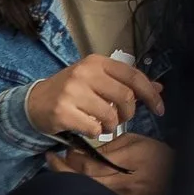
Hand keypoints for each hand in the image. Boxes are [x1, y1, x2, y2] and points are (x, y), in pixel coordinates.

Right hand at [26, 50, 163, 141]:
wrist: (34, 102)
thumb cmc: (70, 91)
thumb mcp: (97, 80)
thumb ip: (125, 83)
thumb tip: (158, 87)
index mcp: (96, 62)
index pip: (133, 75)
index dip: (150, 94)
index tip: (159, 109)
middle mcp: (84, 73)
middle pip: (125, 96)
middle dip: (128, 113)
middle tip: (121, 118)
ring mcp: (72, 92)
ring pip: (111, 115)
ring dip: (111, 125)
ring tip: (102, 124)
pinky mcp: (63, 112)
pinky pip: (93, 128)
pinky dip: (96, 132)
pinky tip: (88, 128)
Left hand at [49, 131, 172, 194]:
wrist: (179, 179)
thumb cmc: (157, 156)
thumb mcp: (135, 142)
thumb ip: (110, 146)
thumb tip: (84, 150)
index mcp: (125, 164)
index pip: (89, 165)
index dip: (72, 158)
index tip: (64, 150)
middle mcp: (121, 184)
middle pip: (83, 181)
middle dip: (62, 170)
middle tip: (50, 159)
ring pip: (87, 192)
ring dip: (69, 180)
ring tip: (58, 169)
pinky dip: (82, 189)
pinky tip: (75, 181)